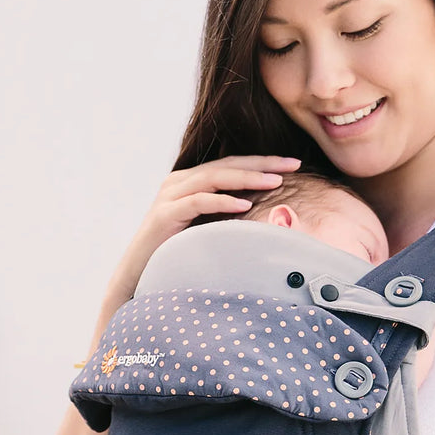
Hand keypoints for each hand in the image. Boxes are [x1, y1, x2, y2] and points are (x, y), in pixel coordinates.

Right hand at [105, 155, 299, 304]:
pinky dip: (222, 201)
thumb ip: (227, 214)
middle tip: (293, 164)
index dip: (262, 162)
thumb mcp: (207, 226)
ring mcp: (170, 196)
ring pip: (214, 178)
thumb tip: (266, 212)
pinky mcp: (165, 215)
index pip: (232, 164)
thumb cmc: (178, 251)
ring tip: (275, 182)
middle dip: (262, 164)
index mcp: (190, 181)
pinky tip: (244, 205)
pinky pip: (198, 202)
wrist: (141, 272)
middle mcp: (179, 182)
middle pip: (227, 165)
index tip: (293, 163)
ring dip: (247, 179)